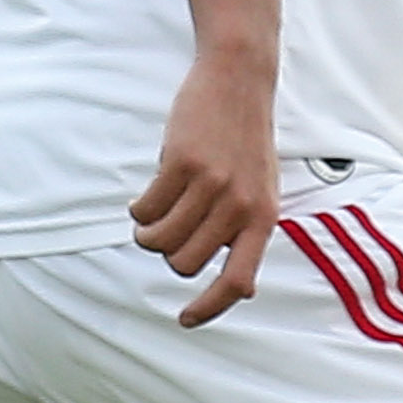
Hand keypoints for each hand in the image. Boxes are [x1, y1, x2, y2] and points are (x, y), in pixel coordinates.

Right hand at [129, 44, 280, 326]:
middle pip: (185, 264)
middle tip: (168, 229)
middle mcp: (240, 207)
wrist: (238, 83)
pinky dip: (138, 210)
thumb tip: (242, 288)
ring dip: (147, 234)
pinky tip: (147, 195)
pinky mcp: (182, 164)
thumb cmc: (244, 142)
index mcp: (263, 219)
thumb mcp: (260, 190)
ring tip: (152, 215)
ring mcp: (212, 185)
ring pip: (161, 241)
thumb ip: (249, 233)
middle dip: (169, 253)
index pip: (239, 282)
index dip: (210, 308)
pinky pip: (145, 211)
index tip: (185, 320)